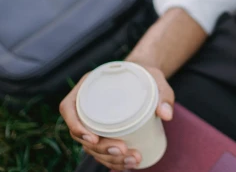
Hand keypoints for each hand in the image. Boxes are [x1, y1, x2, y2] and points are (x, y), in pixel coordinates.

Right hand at [59, 65, 174, 170]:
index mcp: (88, 85)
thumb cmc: (146, 73)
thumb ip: (163, 93)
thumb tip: (166, 115)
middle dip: (100, 148)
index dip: (75, 126)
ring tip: (132, 161)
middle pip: (81, 133)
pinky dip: (112, 161)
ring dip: (108, 159)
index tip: (93, 138)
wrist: (145, 75)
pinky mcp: (103, 131)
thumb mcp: (155, 77)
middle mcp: (86, 104)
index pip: (68, 107)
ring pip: (91, 146)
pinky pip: (101, 150)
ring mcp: (93, 120)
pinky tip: (127, 166)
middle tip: (122, 151)